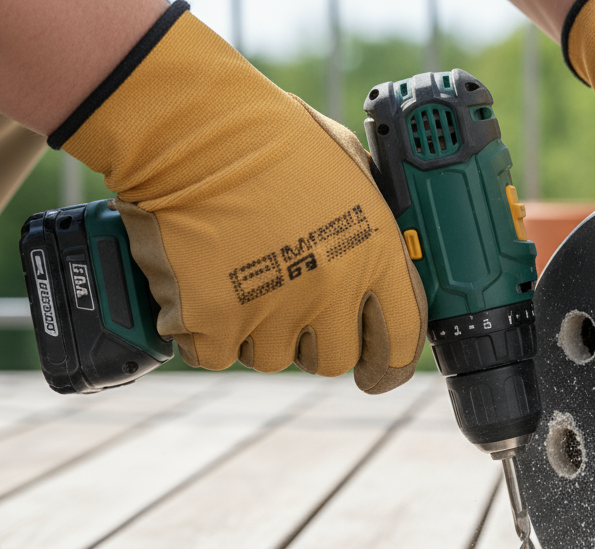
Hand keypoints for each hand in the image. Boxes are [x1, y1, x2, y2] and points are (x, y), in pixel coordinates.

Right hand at [55, 3, 424, 392]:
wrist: (193, 127)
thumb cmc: (272, 137)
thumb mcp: (352, 171)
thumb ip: (371, 225)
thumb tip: (386, 256)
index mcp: (376, 254)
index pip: (400, 340)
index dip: (389, 365)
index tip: (375, 374)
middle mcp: (331, 289)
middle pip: (332, 360)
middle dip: (312, 342)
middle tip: (287, 304)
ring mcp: (272, 309)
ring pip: (271, 358)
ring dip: (255, 331)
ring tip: (237, 273)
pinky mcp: (213, 321)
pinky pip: (213, 354)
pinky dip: (202, 330)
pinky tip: (199, 285)